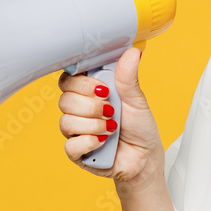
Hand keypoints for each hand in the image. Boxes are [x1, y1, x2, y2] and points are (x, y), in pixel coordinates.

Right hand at [57, 48, 163, 186]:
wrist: (145, 158)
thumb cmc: (139, 127)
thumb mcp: (136, 100)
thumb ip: (128, 78)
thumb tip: (131, 52)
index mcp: (89, 92)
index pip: (69, 79)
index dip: (82, 83)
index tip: (104, 89)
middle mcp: (78, 110)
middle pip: (65, 100)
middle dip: (92, 107)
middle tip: (112, 111)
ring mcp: (75, 131)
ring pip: (66, 122)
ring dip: (94, 126)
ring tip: (112, 129)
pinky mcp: (76, 152)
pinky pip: (70, 145)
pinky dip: (89, 143)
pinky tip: (102, 143)